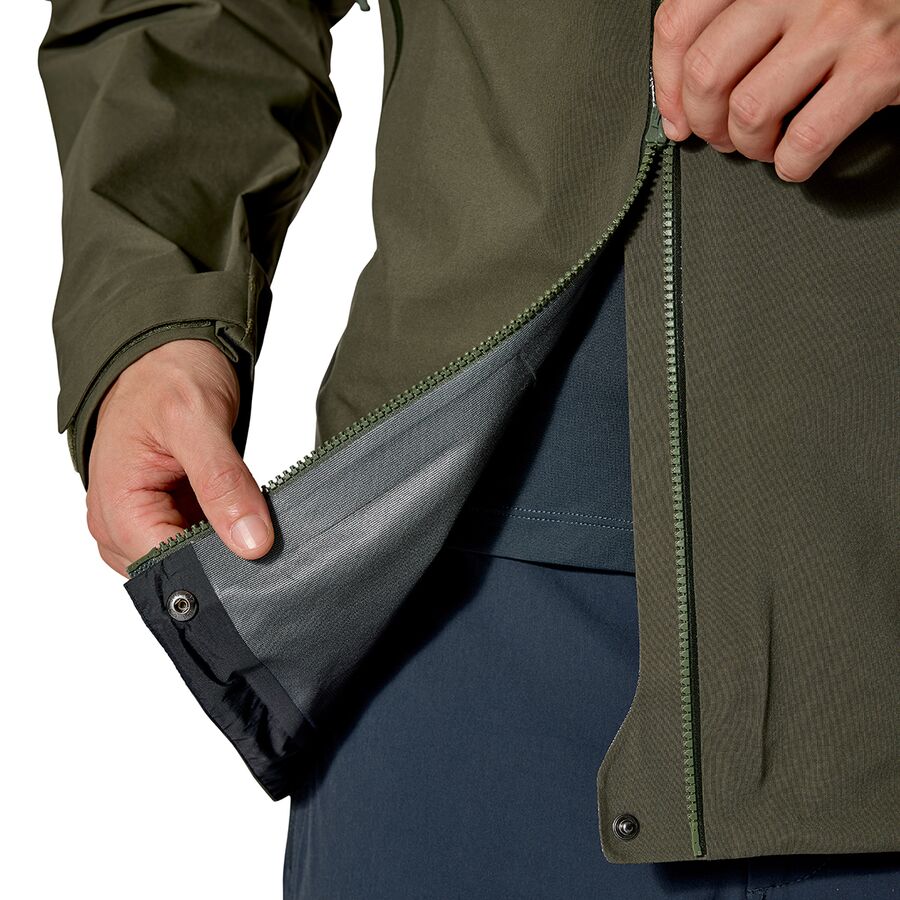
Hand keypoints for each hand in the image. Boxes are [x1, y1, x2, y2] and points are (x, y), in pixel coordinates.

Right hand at [86, 340, 273, 575]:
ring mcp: (143, 520)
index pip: (165, 567)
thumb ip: (223, 484)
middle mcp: (120, 522)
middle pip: (175, 571)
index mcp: (115, 506)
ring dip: (224, 550)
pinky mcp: (168, 513)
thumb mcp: (198, 422)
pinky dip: (224, 536)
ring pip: (189, 561)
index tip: (259, 560)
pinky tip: (251, 525)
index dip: (212, 569)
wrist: (167, 352)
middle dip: (220, 562)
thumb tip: (252, 543)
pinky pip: (197, 542)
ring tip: (260, 530)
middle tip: (269, 546)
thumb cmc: (167, 376)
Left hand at [652, 0, 899, 180]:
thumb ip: (739, 23)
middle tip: (720, 134)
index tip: (675, 115)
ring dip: (748, 146)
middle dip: (704, 122)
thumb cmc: (858, 3)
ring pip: (749, 110)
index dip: (664, 84)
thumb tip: (679, 93)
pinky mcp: (877, 66)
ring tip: (764, 143)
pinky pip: (806, 138)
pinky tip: (797, 157)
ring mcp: (839, 23)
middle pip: (706, 73)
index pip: (680, 23)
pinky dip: (792, 165)